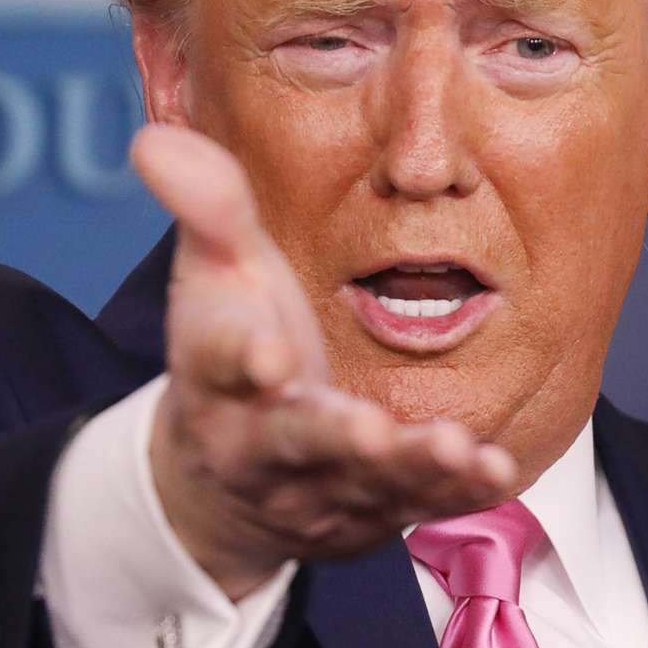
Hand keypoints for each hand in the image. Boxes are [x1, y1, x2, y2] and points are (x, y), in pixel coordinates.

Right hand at [127, 124, 518, 598]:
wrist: (225, 485)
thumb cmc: (234, 352)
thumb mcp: (214, 277)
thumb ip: (205, 208)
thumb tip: (156, 137)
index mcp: (215, 373)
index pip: (221, 360)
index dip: (245, 357)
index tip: (270, 357)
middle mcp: (260, 440)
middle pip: (295, 441)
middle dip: (333, 438)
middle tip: (371, 432)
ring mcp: (318, 485)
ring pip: (363, 480)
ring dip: (409, 467)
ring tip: (452, 447)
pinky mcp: (369, 511)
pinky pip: (414, 505)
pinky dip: (452, 493)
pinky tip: (492, 471)